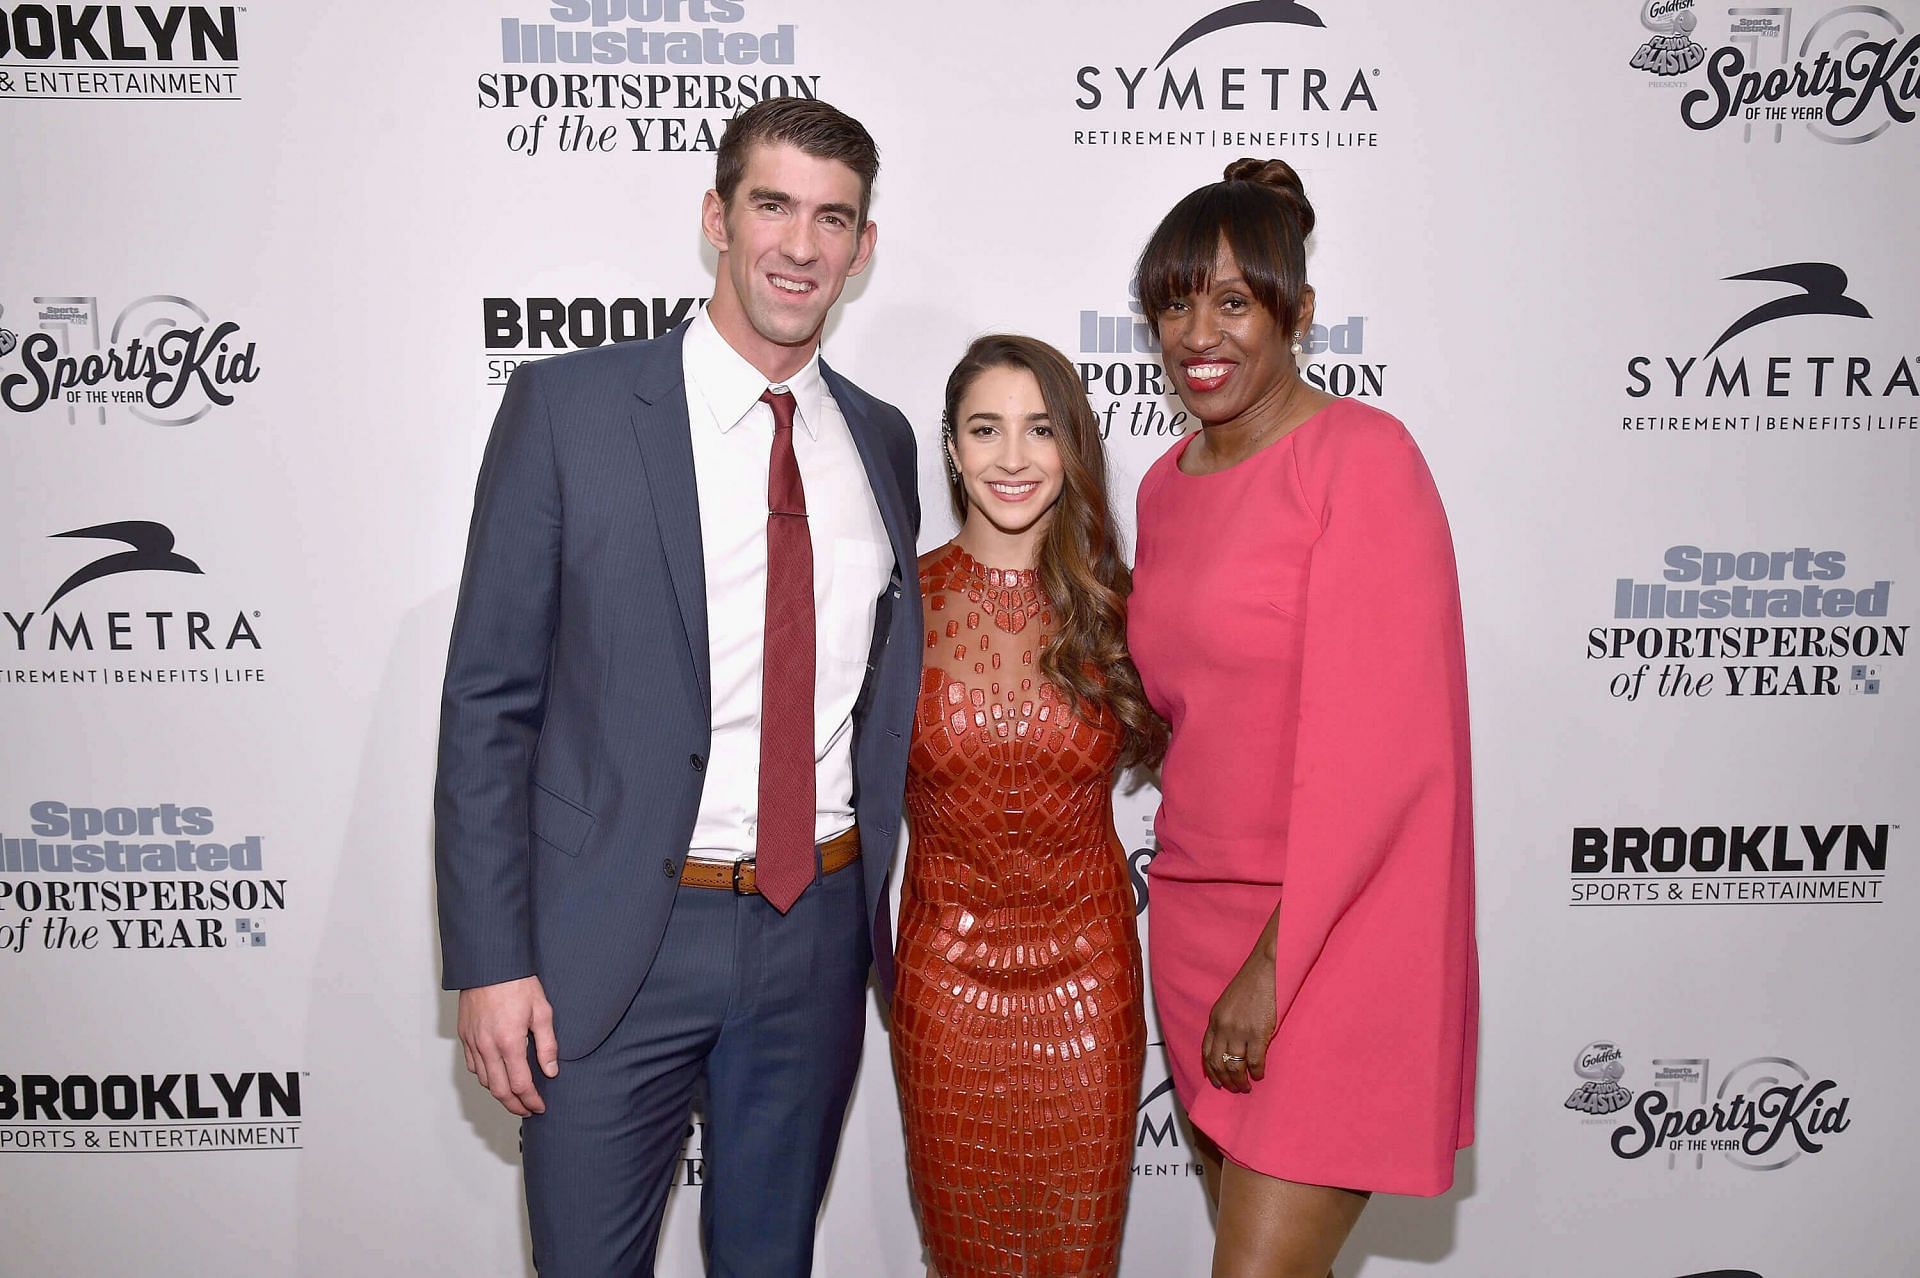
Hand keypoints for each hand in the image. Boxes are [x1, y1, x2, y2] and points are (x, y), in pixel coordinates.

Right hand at [458, 975, 557, 1116]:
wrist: (489, 964)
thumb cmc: (518, 984)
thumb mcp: (542, 1011)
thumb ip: (547, 1045)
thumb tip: (551, 1071)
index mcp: (509, 1042)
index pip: (520, 1085)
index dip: (531, 1100)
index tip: (540, 1107)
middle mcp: (487, 1046)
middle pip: (499, 1090)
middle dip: (515, 1105)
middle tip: (528, 1110)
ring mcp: (473, 1042)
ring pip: (484, 1081)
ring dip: (500, 1093)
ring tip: (515, 1096)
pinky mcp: (464, 1035)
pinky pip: (473, 1066)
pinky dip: (485, 1077)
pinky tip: (497, 1075)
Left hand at [1202, 949, 1276, 1093]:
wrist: (1265, 970)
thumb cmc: (1249, 986)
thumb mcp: (1228, 1004)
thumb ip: (1224, 1023)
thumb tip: (1227, 1046)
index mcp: (1214, 1020)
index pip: (1206, 1052)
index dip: (1211, 1070)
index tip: (1217, 1081)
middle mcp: (1223, 1027)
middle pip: (1218, 1063)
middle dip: (1225, 1080)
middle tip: (1234, 1089)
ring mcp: (1240, 1031)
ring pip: (1234, 1066)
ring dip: (1240, 1081)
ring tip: (1246, 1087)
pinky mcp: (1257, 1033)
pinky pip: (1254, 1061)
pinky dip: (1256, 1072)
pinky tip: (1259, 1075)